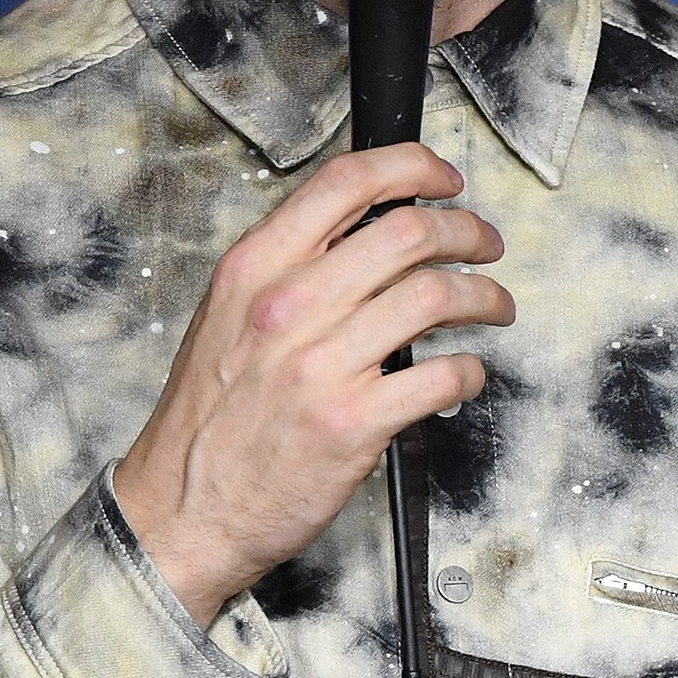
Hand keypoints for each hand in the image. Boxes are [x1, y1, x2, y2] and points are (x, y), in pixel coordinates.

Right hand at [111, 142, 512, 624]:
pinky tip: (465, 371)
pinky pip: (442, 375)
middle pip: (408, 231)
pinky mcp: (353, 423)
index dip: (411, 168)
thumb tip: (366, 227)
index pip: (346, 181)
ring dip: (484, 295)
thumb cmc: (209, 417)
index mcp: (255, 267)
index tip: (442, 180)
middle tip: (484, 244)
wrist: (183, 510)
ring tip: (493, 305)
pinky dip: (470, 368)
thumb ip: (289, 266)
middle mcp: (288, 307)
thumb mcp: (227, 314)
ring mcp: (321, 365)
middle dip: (466, 230)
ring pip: (437, 295)